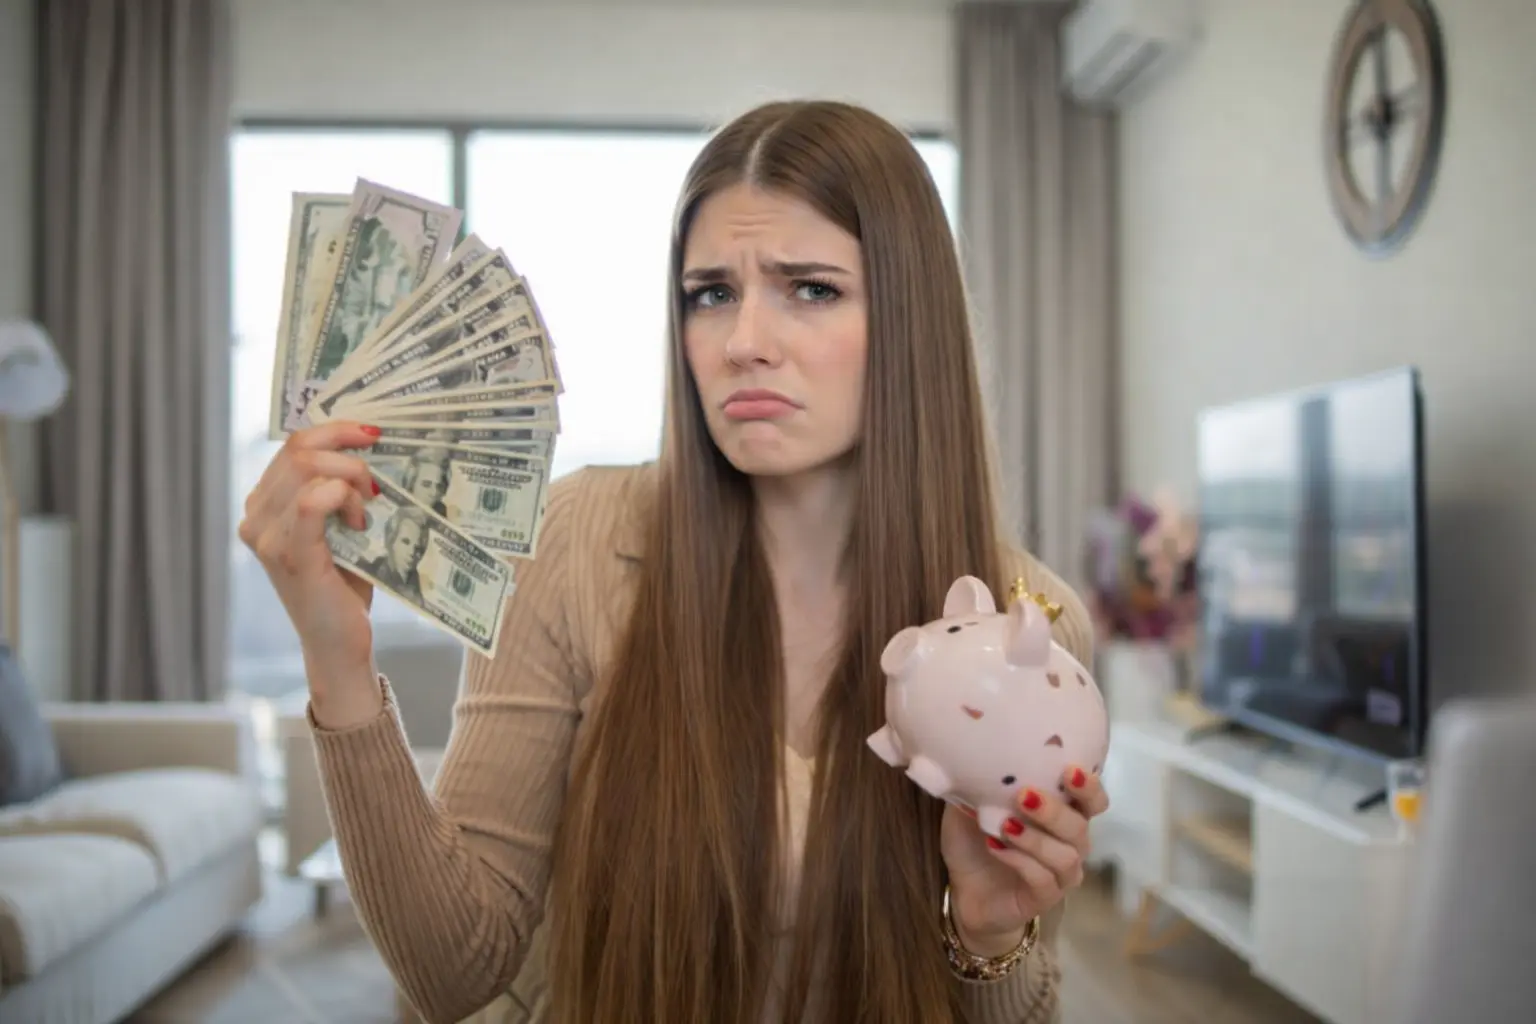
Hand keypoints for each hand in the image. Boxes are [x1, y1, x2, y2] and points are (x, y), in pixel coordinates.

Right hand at [238, 421, 382, 719]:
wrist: (341, 641)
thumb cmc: (344, 583)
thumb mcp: (338, 524)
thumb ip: (337, 486)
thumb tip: (369, 440)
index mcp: (263, 503)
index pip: (294, 443)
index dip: (336, 429)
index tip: (372, 433)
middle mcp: (255, 516)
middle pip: (300, 449)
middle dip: (349, 454)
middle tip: (375, 483)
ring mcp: (266, 536)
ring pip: (308, 468)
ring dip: (351, 479)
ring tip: (366, 510)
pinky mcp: (290, 555)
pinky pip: (313, 500)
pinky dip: (344, 498)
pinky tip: (358, 521)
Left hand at [940, 767, 1109, 955]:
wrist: (964, 890)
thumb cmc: (975, 841)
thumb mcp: (970, 806)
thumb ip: (981, 784)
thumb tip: (978, 757)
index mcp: (1062, 815)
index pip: (1092, 801)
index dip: (1089, 787)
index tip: (1070, 770)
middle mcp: (1070, 844)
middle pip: (1080, 827)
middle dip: (1055, 811)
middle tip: (1025, 796)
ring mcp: (1060, 875)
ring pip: (1065, 857)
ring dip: (1036, 838)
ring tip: (1005, 825)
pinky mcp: (1045, 899)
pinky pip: (1043, 880)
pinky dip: (1020, 861)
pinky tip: (995, 847)